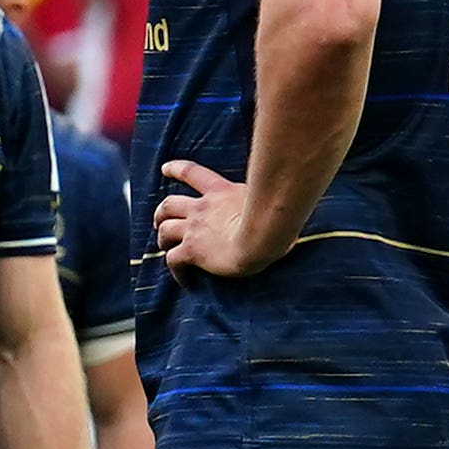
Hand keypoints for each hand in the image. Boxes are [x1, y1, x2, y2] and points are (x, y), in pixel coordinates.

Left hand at [153, 160, 271, 276]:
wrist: (263, 234)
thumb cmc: (275, 218)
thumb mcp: (268, 198)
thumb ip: (266, 199)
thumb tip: (287, 204)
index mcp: (220, 192)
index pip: (192, 173)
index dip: (176, 169)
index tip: (165, 168)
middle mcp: (202, 208)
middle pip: (170, 204)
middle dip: (161, 213)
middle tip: (160, 221)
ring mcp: (194, 229)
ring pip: (165, 231)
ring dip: (162, 238)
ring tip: (164, 246)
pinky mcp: (192, 251)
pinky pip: (173, 260)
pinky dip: (176, 271)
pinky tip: (185, 280)